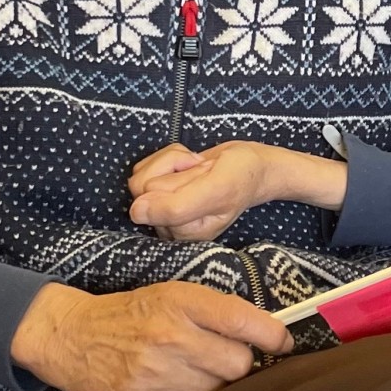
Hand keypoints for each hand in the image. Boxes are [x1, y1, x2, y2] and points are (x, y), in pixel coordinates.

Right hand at [10, 279, 291, 390]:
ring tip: (189, 372)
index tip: (281, 343)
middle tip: (219, 357)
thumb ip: (215, 312)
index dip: (272, 336)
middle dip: (236, 364)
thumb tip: (269, 337)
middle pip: (238, 366)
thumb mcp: (170, 294)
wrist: (68, 337)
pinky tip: (165, 387)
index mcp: (179, 303)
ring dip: (211, 387)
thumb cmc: (129, 313)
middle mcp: (169, 339)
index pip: (243, 322)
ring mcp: (154, 378)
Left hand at [128, 140, 346, 243]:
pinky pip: (145, 166)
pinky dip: (170, 156)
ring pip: (140, 174)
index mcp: (183, 233)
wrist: (255, 164)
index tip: (201, 175)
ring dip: (171, 160)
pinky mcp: (161, 190)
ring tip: (197, 165)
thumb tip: (135, 212)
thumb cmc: (241, 177)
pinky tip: (192, 163)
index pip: (149, 202)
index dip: (174, 179)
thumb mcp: (215, 190)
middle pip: (140, 187)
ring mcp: (164, 207)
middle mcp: (170, 224)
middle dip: (172, 167)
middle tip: (201, 169)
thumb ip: (176, 206)